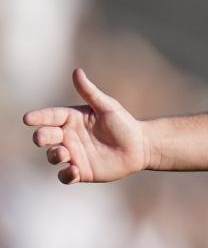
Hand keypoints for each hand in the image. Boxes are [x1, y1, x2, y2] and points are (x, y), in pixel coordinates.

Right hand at [22, 68, 148, 183]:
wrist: (141, 147)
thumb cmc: (124, 123)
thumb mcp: (107, 106)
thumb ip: (90, 92)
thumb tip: (76, 71)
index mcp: (72, 119)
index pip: (50, 116)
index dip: (38, 117)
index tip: (27, 118)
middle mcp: (69, 136)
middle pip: (47, 137)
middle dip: (41, 137)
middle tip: (41, 138)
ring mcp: (74, 154)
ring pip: (53, 156)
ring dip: (54, 155)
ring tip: (64, 153)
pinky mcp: (81, 171)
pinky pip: (66, 176)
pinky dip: (66, 174)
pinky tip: (74, 171)